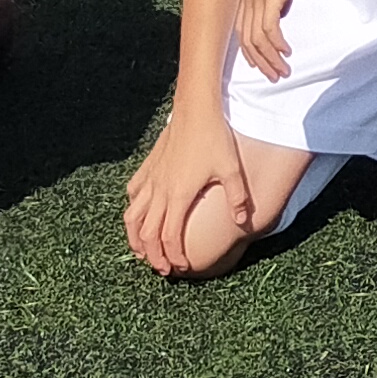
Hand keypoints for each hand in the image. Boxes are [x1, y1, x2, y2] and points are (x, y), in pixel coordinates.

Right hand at [126, 113, 259, 275]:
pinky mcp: (148, 166)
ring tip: (141, 251)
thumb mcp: (232, 169)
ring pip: (133, 216)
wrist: (195, 109)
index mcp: (178, 195)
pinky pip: (134, 192)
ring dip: (135, 237)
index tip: (181, 267)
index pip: (169, 236)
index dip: (174, 256)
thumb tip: (243, 222)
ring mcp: (151, 178)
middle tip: (162, 268)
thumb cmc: (215, 138)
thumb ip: (237, 197)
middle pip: (147, 233)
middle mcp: (160, 190)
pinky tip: (138, 213)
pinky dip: (133, 208)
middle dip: (152, 255)